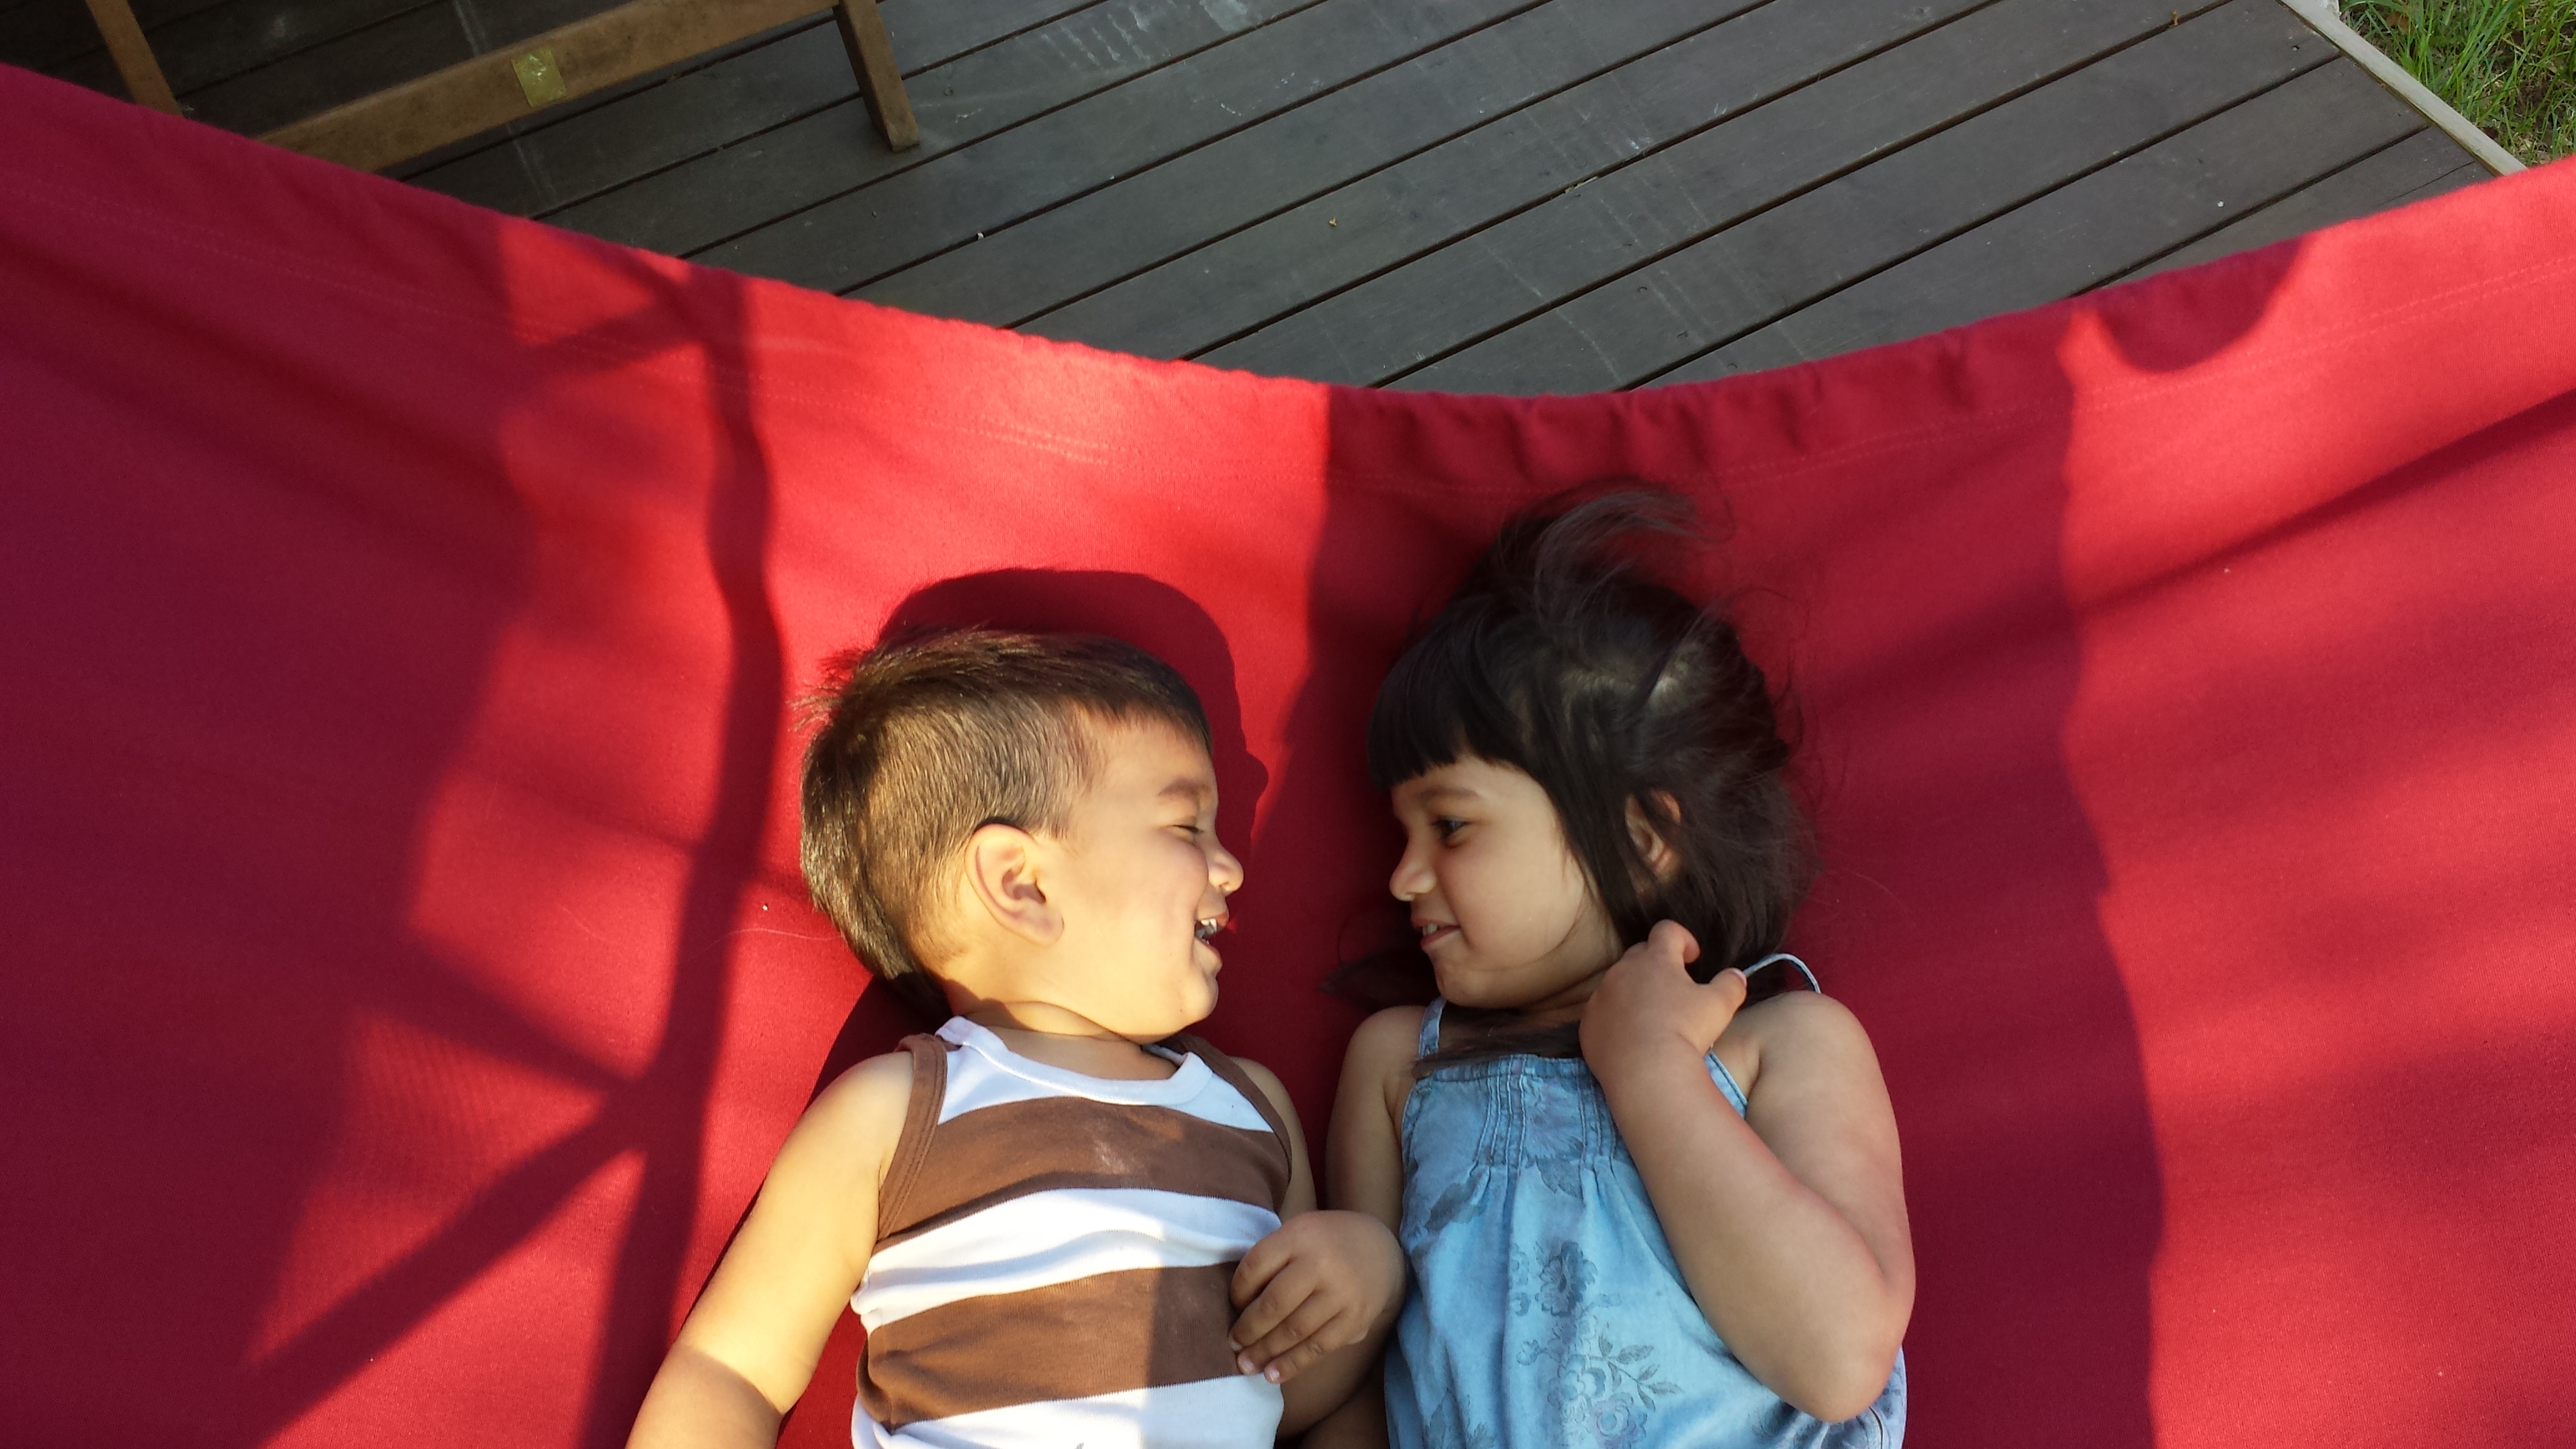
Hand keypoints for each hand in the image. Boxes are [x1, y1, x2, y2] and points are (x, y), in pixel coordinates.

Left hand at [1228, 1210, 1404, 1384]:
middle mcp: (1322, 1263)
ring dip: (1265, 1352)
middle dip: (1248, 1329)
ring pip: (1294, 1330)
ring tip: (1246, 1365)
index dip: (1237, 1292)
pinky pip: (1318, 1347)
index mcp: (1300, 1236)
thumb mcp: (1298, 1233)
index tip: (1233, 1306)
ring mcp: (1342, 1293)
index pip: (1255, 1266)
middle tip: (1233, 1343)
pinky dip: (1293, 1364)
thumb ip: (1272, 1260)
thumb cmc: (1325, 1245)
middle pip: (1274, 1303)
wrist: (1381, 1252)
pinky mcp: (1356, 1320)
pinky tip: (1273, 1374)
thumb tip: (1238, 1307)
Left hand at [1580, 921, 1744, 1085]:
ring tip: (1653, 1017)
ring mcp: (1601, 996)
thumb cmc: (1685, 1031)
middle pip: (1639, 954)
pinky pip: (1602, 1012)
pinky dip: (1615, 1018)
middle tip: (1675, 989)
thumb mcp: (1720, 1006)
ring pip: (1618, 983)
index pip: (1667, 931)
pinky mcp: (1588, 1023)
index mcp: (1655, 960)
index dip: (1682, 939)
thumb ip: (1731, 984)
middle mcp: (1623, 971)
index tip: (1692, 958)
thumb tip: (1736, 975)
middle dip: (1657, 964)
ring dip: (1634, 992)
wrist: (1645, 1072)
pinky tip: (1631, 1038)